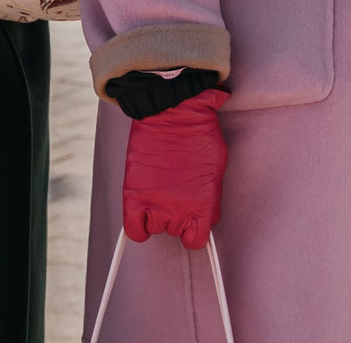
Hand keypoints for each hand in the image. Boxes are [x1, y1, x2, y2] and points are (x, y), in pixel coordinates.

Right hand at [122, 89, 229, 249]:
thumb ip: (212, 195)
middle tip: (177, 195)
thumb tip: (208, 214)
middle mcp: (180, 209)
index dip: (195, 231)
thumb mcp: (217, 166)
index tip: (193, 222)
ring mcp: (156, 203)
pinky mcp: (134, 195)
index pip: (197, 239)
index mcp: (204, 203)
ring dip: (157, 216)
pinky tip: (142, 216)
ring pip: (156, 229)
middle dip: (178, 215)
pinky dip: (137, 229)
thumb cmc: (199, 133)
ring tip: (160, 195)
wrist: (173, 112)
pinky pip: (134, 230)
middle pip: (176, 231)